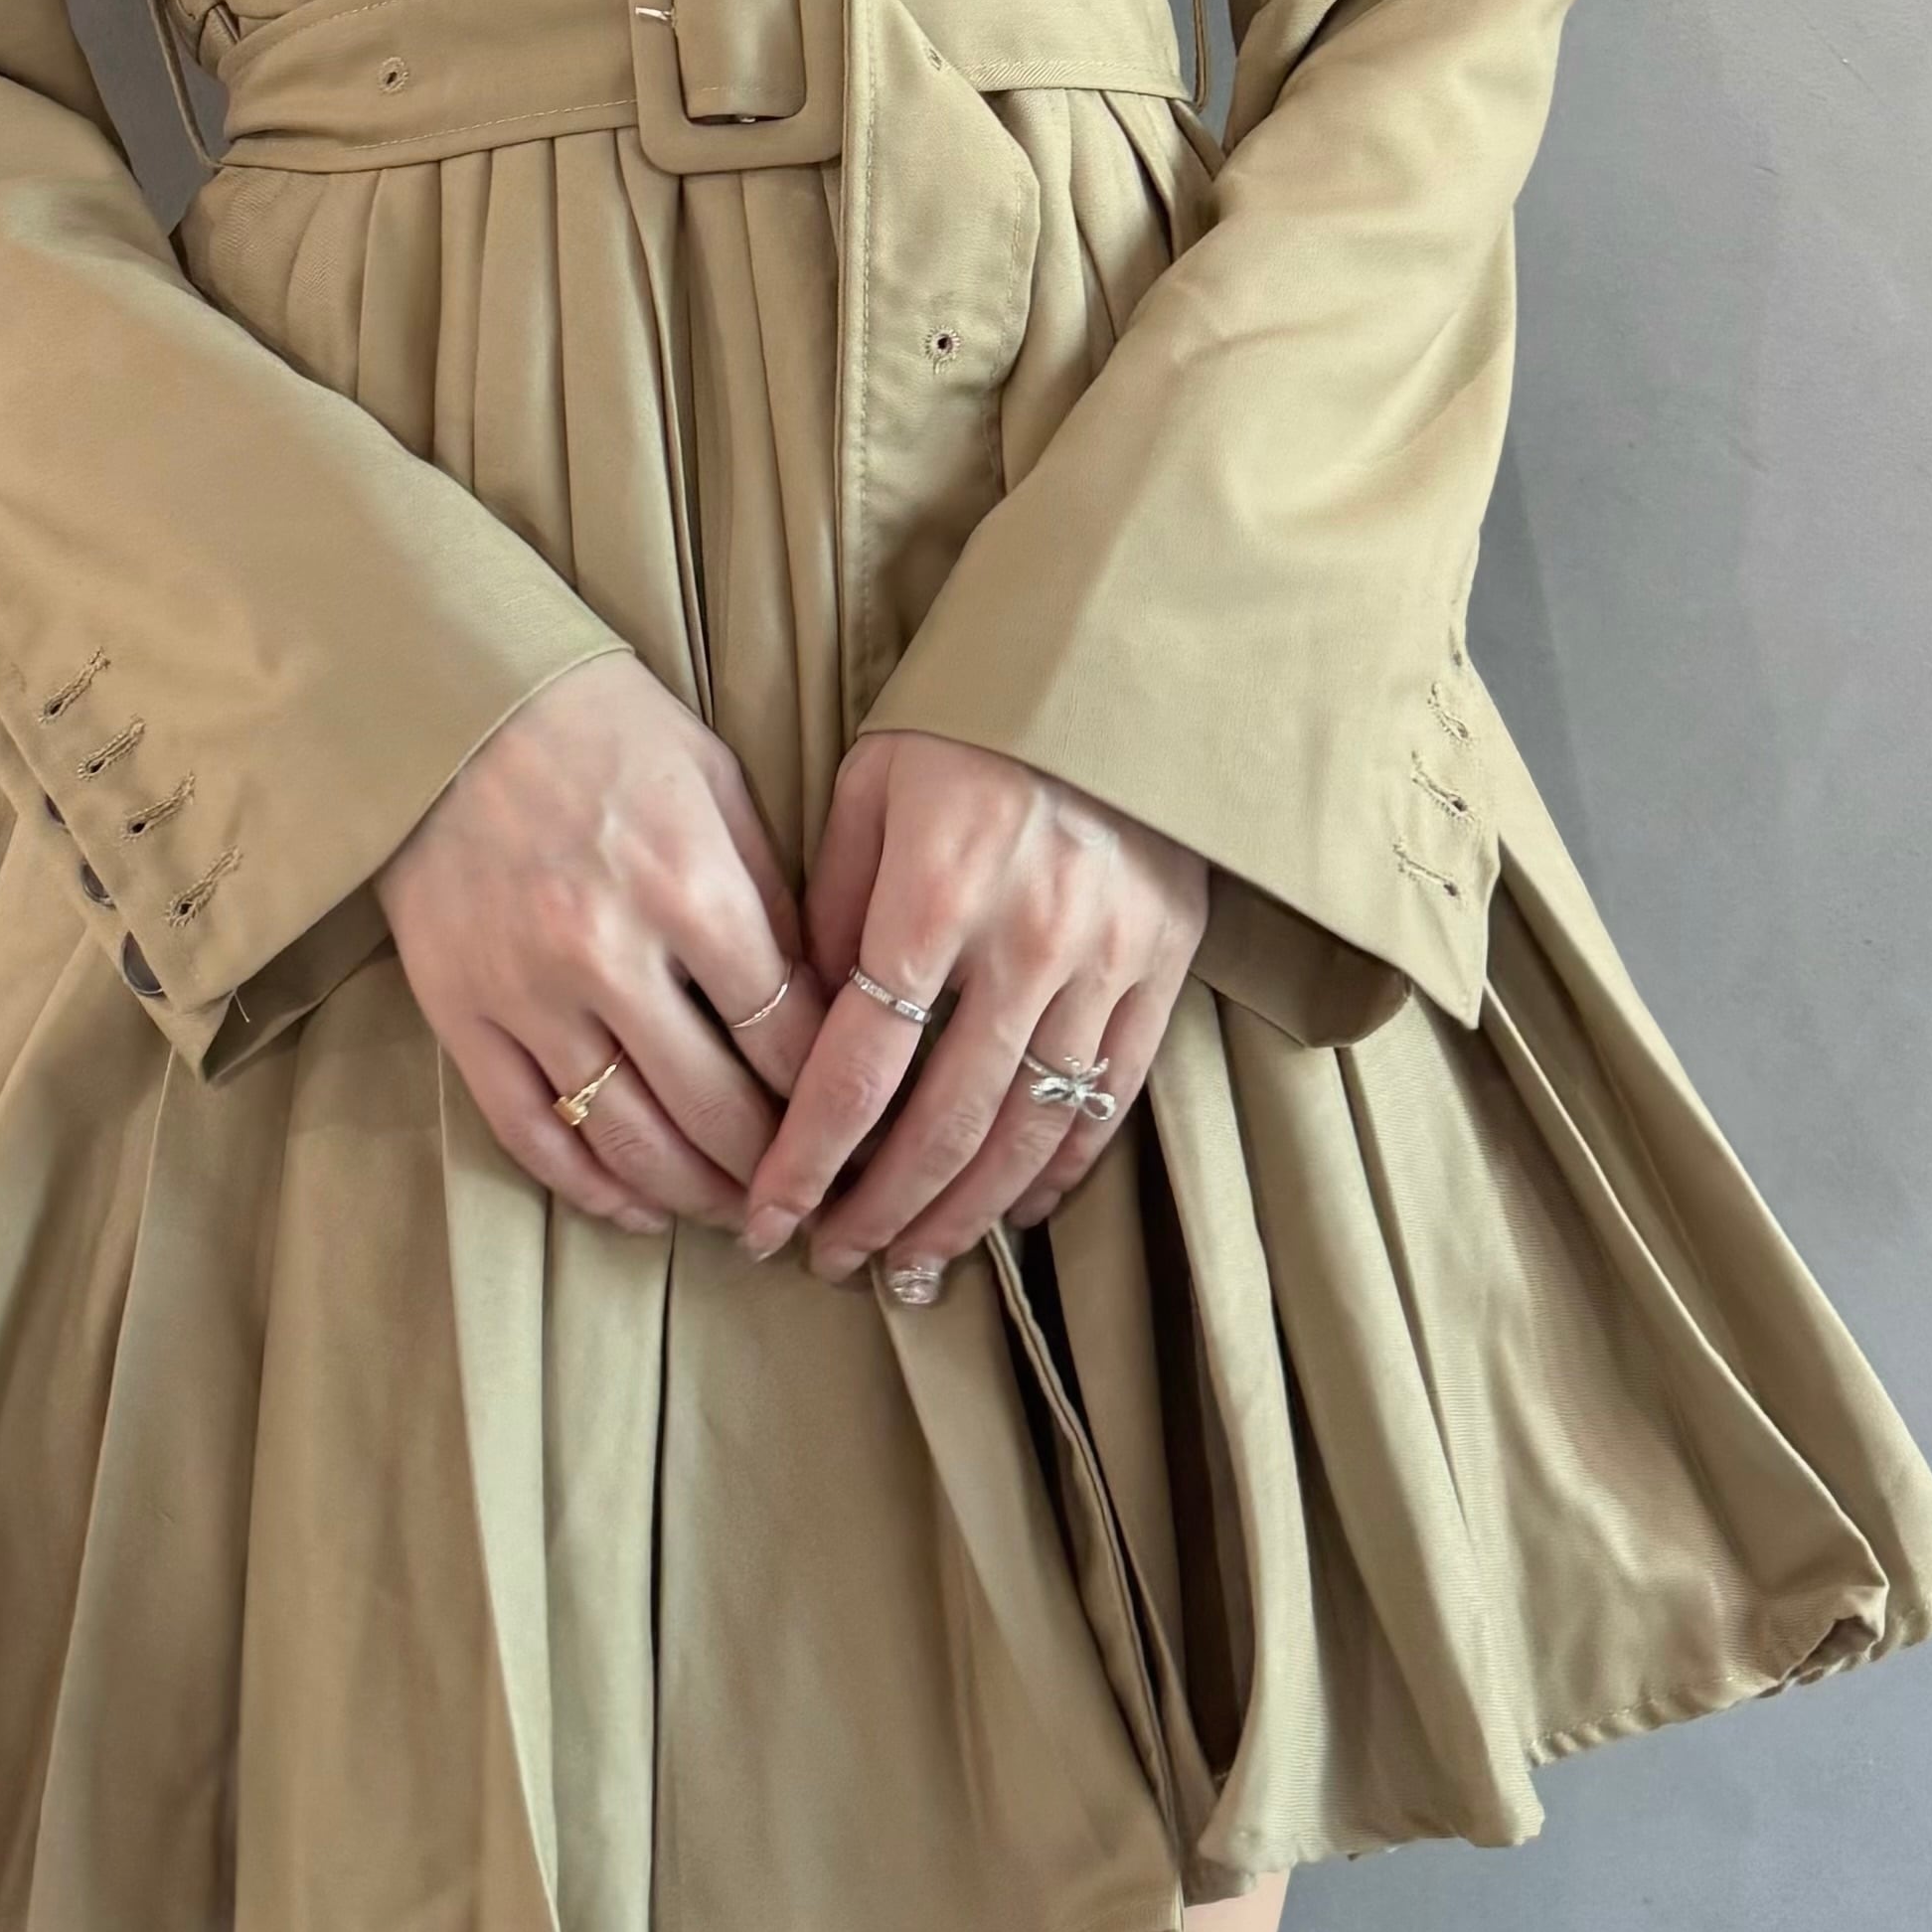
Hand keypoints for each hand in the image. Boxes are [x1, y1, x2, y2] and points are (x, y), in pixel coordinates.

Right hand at [377, 654, 827, 1240]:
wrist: (450, 700)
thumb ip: (770, 895)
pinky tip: (637, 1207)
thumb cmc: (600, 727)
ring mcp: (525, 991)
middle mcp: (607, 951)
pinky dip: (590, 1187)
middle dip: (776, 1168)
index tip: (858, 1128)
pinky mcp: (459, 1012)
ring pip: (627, 1139)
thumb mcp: (715, 782)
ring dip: (693, 1194)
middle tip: (807, 1196)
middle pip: (717, 1108)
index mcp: (689, 885)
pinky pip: (530, 1133)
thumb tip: (821, 1009)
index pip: (786, 1036)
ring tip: (735, 1213)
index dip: (831, 1097)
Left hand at [741, 730, 1207, 1285]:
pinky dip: (1059, 1170)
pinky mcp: (1164, 970)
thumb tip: (803, 1032)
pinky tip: (1012, 1213)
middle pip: (942, 1126)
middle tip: (828, 1263)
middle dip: (877, 1212)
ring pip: (1029, 1134)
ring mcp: (1106, 965)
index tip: (766, 1218)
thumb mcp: (870, 788)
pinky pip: (1110, 1099)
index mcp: (934, 894)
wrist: (1119, 664)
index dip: (807, 1161)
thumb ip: (832, 910)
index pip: (858, 1070)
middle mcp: (1026, 943)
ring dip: (962, 1216)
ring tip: (910, 1267)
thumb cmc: (971, 720)